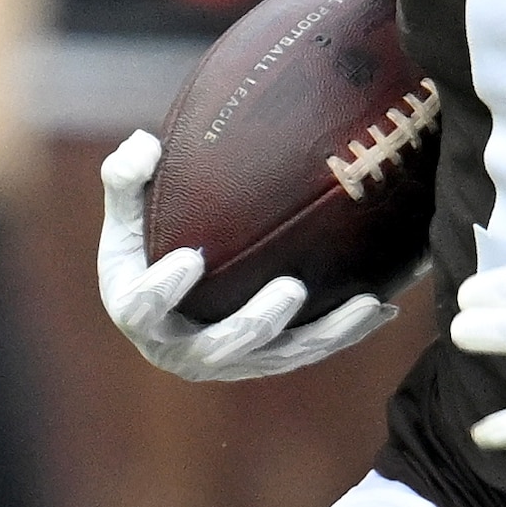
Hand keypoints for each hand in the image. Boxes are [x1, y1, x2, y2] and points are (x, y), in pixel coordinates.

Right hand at [94, 132, 395, 382]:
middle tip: (291, 287)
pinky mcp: (265, 362)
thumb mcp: (127, 212)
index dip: (163, 291)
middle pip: (220, 347)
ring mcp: (229, 361)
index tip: (190, 259)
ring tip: (361, 303)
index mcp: (138, 312)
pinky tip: (380, 308)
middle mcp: (182, 348)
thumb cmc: (147, 243)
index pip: (142, 309)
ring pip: (279, 356)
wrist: (173, 289)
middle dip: (258, 323)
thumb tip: (145, 144)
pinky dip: (346, 332)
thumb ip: (125, 178)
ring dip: (323, 333)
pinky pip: (309, 351)